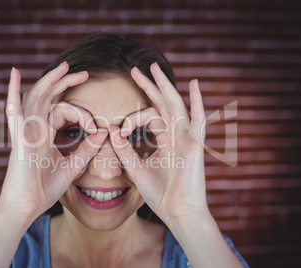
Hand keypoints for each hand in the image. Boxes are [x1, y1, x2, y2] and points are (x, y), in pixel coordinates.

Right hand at [0, 63, 106, 221]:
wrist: (27, 206)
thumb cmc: (44, 188)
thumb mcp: (72, 166)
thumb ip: (86, 149)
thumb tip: (103, 133)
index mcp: (45, 133)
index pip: (64, 111)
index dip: (83, 114)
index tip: (96, 128)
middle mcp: (34, 128)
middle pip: (48, 97)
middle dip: (65, 82)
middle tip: (84, 72)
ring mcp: (25, 131)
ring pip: (35, 97)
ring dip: (49, 80)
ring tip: (64, 67)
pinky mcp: (18, 138)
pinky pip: (13, 112)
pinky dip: (11, 92)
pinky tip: (14, 74)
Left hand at [109, 63, 207, 227]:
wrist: (177, 213)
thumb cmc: (160, 194)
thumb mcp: (136, 169)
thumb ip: (124, 150)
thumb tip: (111, 130)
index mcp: (165, 140)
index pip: (148, 117)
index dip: (130, 119)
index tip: (119, 132)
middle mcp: (176, 135)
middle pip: (162, 104)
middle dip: (149, 86)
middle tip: (135, 69)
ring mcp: (187, 139)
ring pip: (176, 106)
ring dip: (165, 86)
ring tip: (154, 68)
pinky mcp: (195, 146)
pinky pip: (199, 121)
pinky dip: (199, 102)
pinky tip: (196, 85)